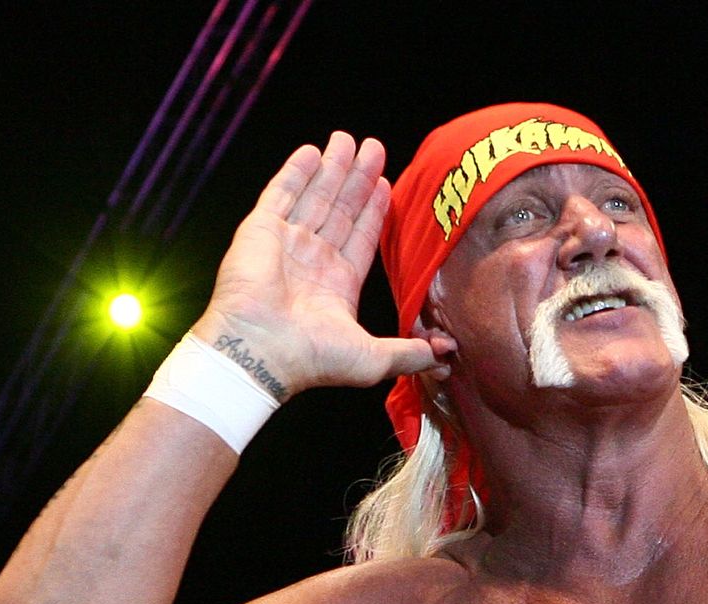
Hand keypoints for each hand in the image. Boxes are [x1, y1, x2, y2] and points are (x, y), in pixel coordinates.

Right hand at [193, 132, 449, 396]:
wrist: (259, 353)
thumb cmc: (311, 359)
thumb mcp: (373, 359)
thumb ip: (410, 352)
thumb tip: (448, 355)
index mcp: (336, 285)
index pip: (360, 237)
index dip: (373, 211)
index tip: (386, 184)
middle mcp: (311, 261)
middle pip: (340, 209)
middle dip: (357, 178)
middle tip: (374, 147)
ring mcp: (284, 243)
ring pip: (313, 196)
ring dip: (332, 167)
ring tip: (347, 139)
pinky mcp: (260, 230)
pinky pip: (281, 194)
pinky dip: (295, 172)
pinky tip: (312, 151)